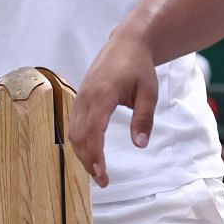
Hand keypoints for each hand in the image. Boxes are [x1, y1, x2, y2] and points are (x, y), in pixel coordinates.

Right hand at [70, 29, 159, 187]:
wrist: (126, 43)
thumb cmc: (139, 66)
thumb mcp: (149, 92)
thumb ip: (144, 119)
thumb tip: (140, 144)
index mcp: (102, 95)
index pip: (93, 132)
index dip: (95, 156)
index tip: (103, 175)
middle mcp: (86, 97)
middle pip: (79, 136)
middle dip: (88, 161)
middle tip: (103, 181)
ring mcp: (81, 96)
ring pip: (74, 132)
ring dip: (83, 153)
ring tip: (97, 171)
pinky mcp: (81, 97)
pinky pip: (75, 123)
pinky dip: (80, 141)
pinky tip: (91, 152)